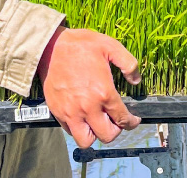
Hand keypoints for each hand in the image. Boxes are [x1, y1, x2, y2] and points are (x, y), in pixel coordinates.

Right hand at [37, 27, 142, 147]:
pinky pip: (70, 131)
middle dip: (115, 130)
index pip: (122, 119)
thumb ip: (128, 63)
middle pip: (107, 135)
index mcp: (103, 93)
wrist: (50, 47)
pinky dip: (78, 129)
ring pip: (86, 140)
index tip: (133, 121)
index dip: (131, 123)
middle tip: (116, 121)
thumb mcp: (110, 46)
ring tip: (98, 123)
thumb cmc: (80, 45)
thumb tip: (136, 80)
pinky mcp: (57, 112)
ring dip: (95, 135)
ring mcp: (71, 112)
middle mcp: (87, 107)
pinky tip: (83, 116)